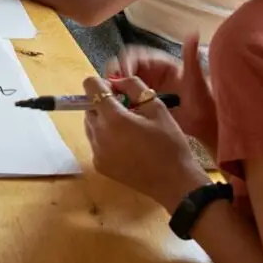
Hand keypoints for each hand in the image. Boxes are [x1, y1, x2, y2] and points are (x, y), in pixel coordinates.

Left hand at [82, 75, 211, 212]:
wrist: (175, 182)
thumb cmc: (169, 143)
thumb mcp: (157, 108)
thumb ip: (134, 87)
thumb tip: (115, 81)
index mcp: (113, 117)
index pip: (90, 86)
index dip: (101, 83)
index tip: (116, 90)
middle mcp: (99, 133)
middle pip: (88, 107)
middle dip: (103, 104)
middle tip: (127, 110)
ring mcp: (97, 151)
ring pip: (90, 125)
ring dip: (103, 121)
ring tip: (128, 129)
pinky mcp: (99, 165)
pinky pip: (95, 143)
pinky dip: (105, 138)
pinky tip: (126, 145)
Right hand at [114, 34, 217, 150]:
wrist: (209, 125)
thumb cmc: (204, 102)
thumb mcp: (197, 79)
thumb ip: (191, 57)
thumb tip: (193, 33)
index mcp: (162, 65)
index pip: (136, 56)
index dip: (126, 63)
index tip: (123, 78)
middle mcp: (152, 73)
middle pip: (125, 66)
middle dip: (115, 73)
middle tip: (110, 87)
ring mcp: (148, 86)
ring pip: (122, 80)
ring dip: (114, 84)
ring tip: (111, 96)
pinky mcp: (145, 100)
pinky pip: (126, 95)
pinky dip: (118, 96)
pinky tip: (117, 105)